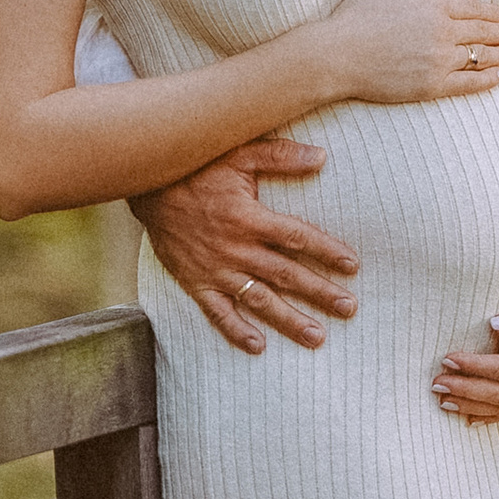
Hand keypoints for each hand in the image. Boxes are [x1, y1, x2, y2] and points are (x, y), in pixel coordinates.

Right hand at [135, 140, 357, 355]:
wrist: (146, 185)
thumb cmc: (196, 166)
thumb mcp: (237, 152)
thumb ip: (279, 156)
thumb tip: (321, 157)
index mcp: (250, 218)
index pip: (298, 238)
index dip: (327, 251)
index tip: (352, 265)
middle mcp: (236, 248)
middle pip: (286, 275)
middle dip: (320, 293)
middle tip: (349, 308)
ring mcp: (215, 269)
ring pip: (259, 300)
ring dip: (289, 320)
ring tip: (316, 337)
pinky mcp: (195, 282)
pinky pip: (218, 312)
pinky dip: (236, 331)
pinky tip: (258, 346)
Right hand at [317, 0, 498, 106]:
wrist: (337, 55)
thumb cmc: (358, 15)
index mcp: (435, 6)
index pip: (474, 9)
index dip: (493, 12)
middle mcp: (443, 34)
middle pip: (483, 33)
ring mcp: (440, 61)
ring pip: (481, 57)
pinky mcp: (432, 86)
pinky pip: (469, 83)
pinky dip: (489, 79)